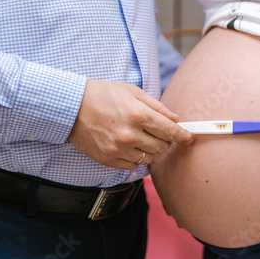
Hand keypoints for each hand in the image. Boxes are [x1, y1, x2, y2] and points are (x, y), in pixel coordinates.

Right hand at [68, 80, 192, 169]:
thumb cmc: (103, 95)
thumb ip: (157, 107)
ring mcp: (118, 149)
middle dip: (164, 141)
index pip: (170, 131)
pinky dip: (134, 158)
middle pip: (162, 147)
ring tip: (138, 137)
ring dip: (149, 150)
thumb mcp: (132, 92)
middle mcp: (130, 134)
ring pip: (148, 159)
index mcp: (138, 114)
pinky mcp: (108, 159)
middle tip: (157, 133)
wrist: (71, 106)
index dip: (183, 136)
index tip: (188, 138)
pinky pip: (132, 166)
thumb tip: (175, 119)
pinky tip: (127, 145)